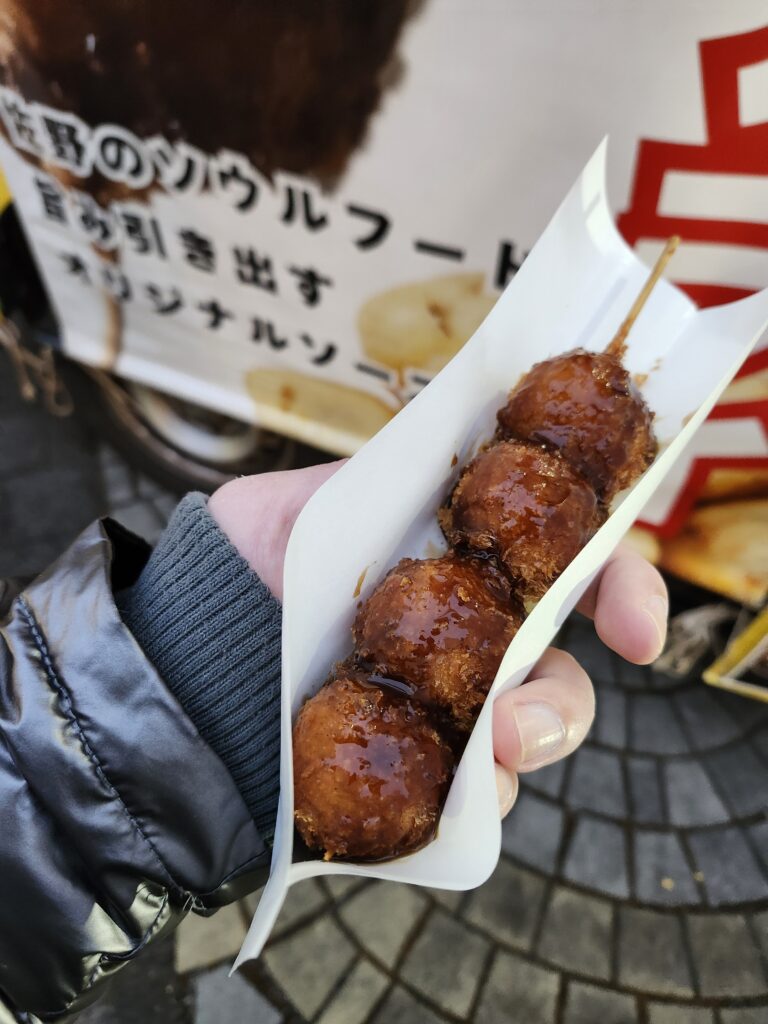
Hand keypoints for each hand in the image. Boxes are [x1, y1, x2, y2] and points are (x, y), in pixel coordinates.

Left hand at [209, 465, 667, 817]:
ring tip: (477, 758)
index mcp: (463, 571)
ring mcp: (437, 714)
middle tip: (520, 724)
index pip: (568, 577)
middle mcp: (464, 644)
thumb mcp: (328, 498)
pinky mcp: (406, 776)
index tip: (636, 628)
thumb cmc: (249, 560)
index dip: (622, 593)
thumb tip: (491, 423)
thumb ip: (410, 469)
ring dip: (515, 762)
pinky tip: (429, 795)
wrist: (181, 646)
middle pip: (555, 680)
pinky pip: (460, 808)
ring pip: (516, 751)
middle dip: (563, 707)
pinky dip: (460, 806)